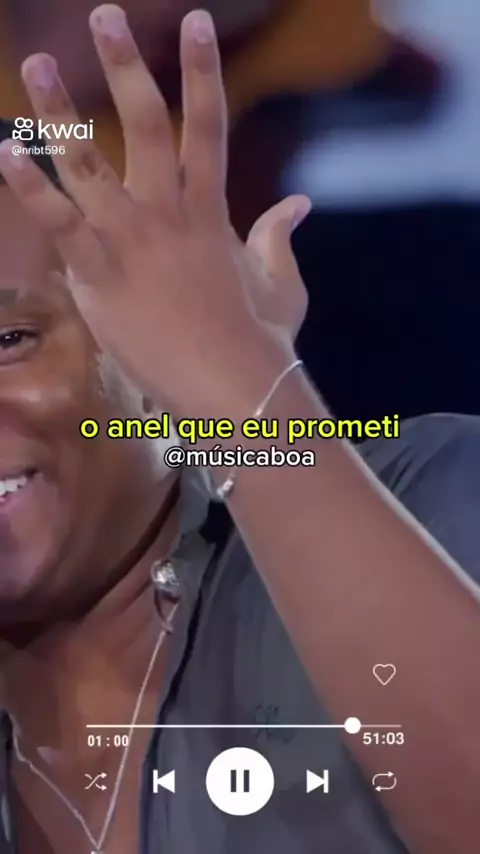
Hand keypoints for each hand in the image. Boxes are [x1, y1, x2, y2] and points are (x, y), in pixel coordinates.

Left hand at [0, 5, 310, 417]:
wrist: (233, 387)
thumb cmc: (260, 341)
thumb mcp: (281, 283)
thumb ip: (281, 236)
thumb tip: (300, 203)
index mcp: (210, 211)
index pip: (207, 127)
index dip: (202, 71)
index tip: (197, 21)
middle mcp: (169, 213)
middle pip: (144, 123)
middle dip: (125, 64)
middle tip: (104, 14)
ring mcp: (132, 240)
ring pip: (89, 162)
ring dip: (59, 110)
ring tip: (35, 64)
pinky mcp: (99, 275)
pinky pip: (58, 223)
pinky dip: (29, 187)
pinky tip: (3, 151)